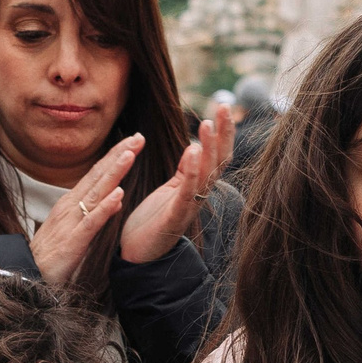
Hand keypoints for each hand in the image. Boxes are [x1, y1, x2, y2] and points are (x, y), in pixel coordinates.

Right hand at [30, 138, 138, 283]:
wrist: (26, 275)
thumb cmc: (51, 254)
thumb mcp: (74, 228)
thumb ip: (94, 212)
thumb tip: (116, 197)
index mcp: (72, 203)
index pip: (96, 174)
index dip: (114, 156)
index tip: (133, 140)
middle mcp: (71, 207)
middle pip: (98, 176)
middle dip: (118, 155)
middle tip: (137, 137)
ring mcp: (71, 222)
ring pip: (96, 193)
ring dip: (113, 173)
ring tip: (130, 155)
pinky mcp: (73, 241)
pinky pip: (91, 222)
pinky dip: (105, 208)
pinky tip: (119, 195)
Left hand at [119, 103, 233, 264]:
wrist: (138, 256)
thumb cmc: (153, 222)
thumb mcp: (170, 190)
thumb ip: (184, 171)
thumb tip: (195, 146)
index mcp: (197, 187)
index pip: (216, 155)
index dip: (222, 132)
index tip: (222, 107)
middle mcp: (199, 196)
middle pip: (218, 161)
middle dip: (222, 134)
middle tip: (223, 107)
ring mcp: (189, 207)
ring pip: (206, 174)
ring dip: (208, 148)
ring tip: (208, 124)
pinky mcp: (174, 217)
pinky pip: (187, 192)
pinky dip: (192, 171)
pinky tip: (192, 151)